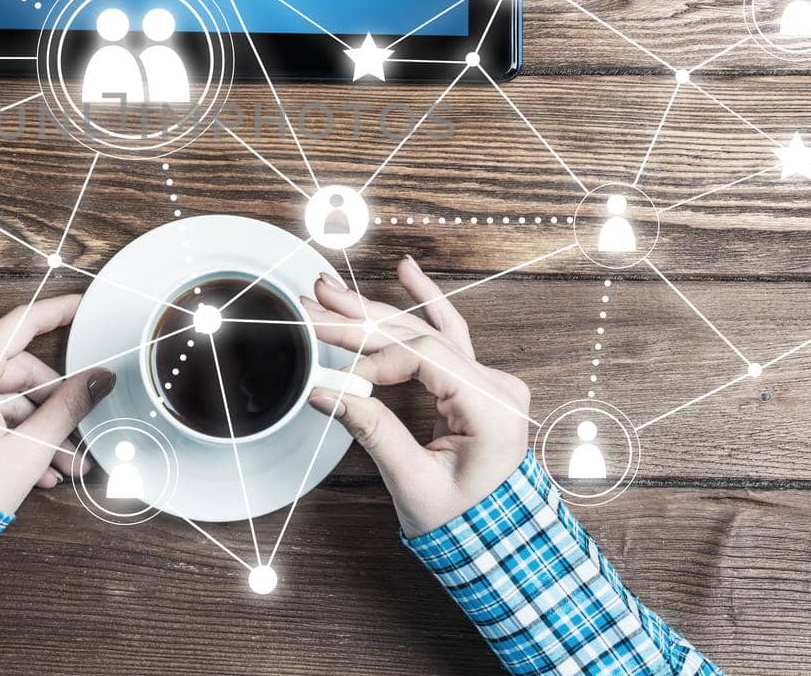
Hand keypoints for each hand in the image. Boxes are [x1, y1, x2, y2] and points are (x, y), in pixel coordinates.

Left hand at [0, 293, 115, 515]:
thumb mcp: (27, 451)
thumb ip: (68, 406)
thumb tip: (98, 378)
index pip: (19, 324)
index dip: (56, 313)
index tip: (80, 306)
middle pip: (11, 372)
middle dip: (49, 408)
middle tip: (77, 440)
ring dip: (29, 428)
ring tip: (57, 466)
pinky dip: (1, 431)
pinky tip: (29, 466)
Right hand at [304, 257, 530, 537]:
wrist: (496, 539)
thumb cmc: (463, 521)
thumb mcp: (413, 482)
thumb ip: (372, 431)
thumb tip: (327, 391)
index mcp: (491, 409)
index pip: (425, 356)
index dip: (375, 358)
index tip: (341, 379)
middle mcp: (496, 386)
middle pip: (419, 335)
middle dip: (361, 320)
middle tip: (314, 303)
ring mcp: (489, 380)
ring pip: (426, 330)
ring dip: (375, 311)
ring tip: (332, 290)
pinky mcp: (475, 382)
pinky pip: (448, 333)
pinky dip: (424, 303)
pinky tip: (406, 271)